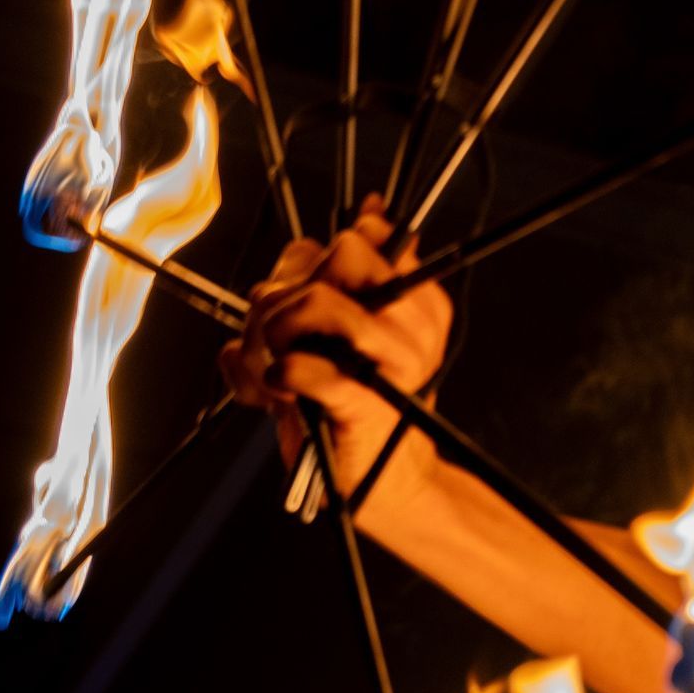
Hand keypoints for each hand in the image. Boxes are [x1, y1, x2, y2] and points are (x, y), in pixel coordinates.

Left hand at [220, 199, 454, 509]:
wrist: (381, 484)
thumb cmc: (355, 404)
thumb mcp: (352, 332)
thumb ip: (351, 274)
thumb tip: (375, 208)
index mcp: (417, 299)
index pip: (357, 237)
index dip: (309, 262)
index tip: (299, 295)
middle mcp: (415, 322)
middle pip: (336, 255)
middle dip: (287, 290)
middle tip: (278, 333)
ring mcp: (395, 361)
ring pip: (316, 300)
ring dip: (276, 331)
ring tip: (276, 361)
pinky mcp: (365, 401)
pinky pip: (305, 365)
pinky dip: (279, 374)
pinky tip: (282, 388)